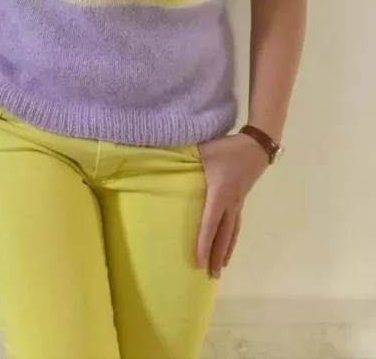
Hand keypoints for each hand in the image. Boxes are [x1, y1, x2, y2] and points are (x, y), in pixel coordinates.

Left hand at [197, 133, 268, 278]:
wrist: (256, 146)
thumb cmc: (227, 148)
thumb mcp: (205, 150)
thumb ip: (185, 156)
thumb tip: (165, 159)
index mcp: (219, 194)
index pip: (210, 224)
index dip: (204, 244)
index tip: (200, 261)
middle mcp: (230, 203)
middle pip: (223, 235)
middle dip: (217, 255)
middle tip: (211, 276)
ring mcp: (238, 203)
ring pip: (232, 232)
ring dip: (226, 251)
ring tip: (221, 268)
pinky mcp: (241, 200)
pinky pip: (236, 224)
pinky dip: (232, 239)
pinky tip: (229, 245)